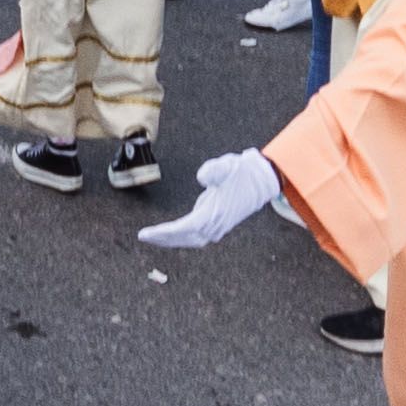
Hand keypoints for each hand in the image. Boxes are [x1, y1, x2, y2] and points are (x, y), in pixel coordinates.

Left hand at [135, 148, 283, 249]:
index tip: (145, 234)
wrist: (263, 179)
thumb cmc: (243, 172)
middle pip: (184, 239)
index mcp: (215, 214)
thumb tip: (202, 177)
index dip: (163, 233)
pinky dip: (180, 236)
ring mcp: (217, 226)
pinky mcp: (217, 223)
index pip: (183, 229)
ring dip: (170, 240)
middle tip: (143, 237)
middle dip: (163, 239)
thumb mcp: (228, 165)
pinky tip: (168, 233)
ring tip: (152, 237)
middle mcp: (215, 225)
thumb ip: (214, 170)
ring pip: (189, 240)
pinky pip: (194, 235)